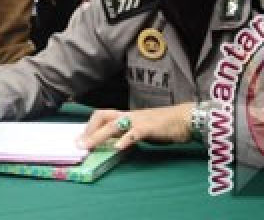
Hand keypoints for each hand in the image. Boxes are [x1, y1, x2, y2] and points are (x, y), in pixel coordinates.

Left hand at [78, 104, 192, 150]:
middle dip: (89, 130)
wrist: (184, 119)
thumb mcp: (140, 128)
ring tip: (89, 146)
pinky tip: (118, 147)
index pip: (102, 115)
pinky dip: (126, 139)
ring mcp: (139, 120)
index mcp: (126, 116)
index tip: (79, 138)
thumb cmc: (163, 125)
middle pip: (103, 117)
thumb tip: (111, 142)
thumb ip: (126, 133)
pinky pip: (136, 132)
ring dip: (99, 136)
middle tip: (79, 144)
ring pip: (114, 125)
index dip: (89, 126)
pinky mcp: (150, 128)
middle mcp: (129, 116)